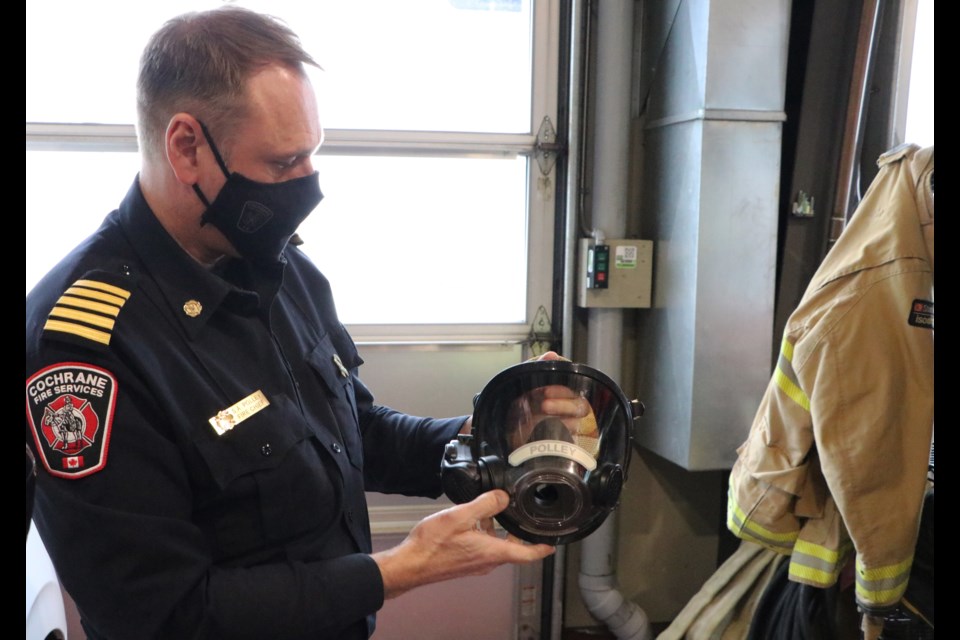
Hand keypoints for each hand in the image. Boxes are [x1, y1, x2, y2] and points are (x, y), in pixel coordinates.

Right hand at [372, 490, 554, 598]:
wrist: (411, 564)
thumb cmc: (433, 545)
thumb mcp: (462, 516)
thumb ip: (486, 504)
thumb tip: (503, 497)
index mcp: (493, 552)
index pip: (527, 554)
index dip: (543, 547)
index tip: (553, 542)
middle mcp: (487, 562)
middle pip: (512, 548)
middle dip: (518, 532)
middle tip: (521, 516)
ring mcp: (475, 563)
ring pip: (496, 545)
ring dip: (497, 530)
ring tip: (490, 510)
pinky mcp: (465, 562)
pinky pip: (482, 547)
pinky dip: (483, 533)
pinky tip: (471, 520)